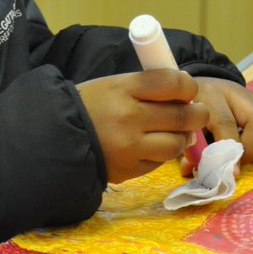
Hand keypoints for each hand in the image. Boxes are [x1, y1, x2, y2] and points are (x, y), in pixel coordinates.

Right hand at [76, 69, 209, 183]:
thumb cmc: (90, 106)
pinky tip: (153, 145)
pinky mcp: (127, 170)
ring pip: (175, 143)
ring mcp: (129, 147)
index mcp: (123, 89)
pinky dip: (162, 154)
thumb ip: (148, 89)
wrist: (54, 137)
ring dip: (182, 137)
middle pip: (181, 116)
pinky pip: (159, 162)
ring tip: (176, 131)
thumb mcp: (114, 86)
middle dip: (197, 114)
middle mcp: (128, 117)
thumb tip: (188, 98)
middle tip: (197, 113)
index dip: (189, 87)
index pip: (172, 83)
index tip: (189, 90)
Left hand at [184, 77, 252, 174]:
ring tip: (247, 154)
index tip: (232, 173)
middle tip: (238, 162)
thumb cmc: (186, 111)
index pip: (225, 123)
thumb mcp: (182, 126)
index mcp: (208, 96)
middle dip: (252, 150)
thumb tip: (191, 171)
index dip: (229, 151)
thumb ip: (188, 148)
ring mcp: (252, 95)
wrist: (192, 87)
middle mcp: (234, 92)